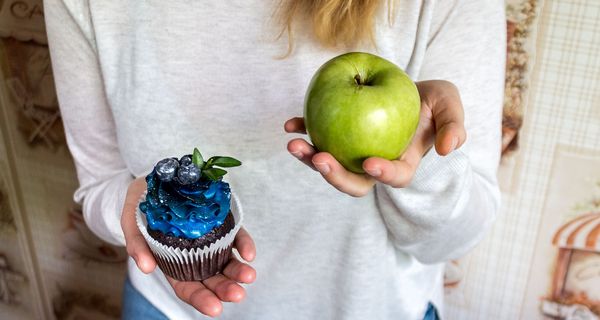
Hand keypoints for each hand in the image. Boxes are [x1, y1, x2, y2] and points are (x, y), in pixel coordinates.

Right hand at [121, 177, 256, 316]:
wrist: (154, 180)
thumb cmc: (141, 207)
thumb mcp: (131, 222)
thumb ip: (136, 245)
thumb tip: (147, 268)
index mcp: (172, 264)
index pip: (188, 288)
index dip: (201, 299)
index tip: (215, 308)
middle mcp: (195, 257)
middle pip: (212, 279)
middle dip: (225, 288)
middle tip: (237, 293)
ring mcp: (211, 240)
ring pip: (227, 261)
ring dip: (239, 271)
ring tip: (249, 275)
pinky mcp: (222, 223)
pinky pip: (236, 237)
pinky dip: (244, 245)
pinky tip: (249, 253)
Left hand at [285, 80, 465, 196]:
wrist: (407, 90)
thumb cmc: (431, 100)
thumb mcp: (449, 104)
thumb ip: (454, 125)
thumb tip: (449, 148)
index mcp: (402, 164)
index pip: (394, 176)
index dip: (383, 174)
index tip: (371, 162)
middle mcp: (374, 164)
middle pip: (354, 181)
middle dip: (334, 176)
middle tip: (319, 159)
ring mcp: (353, 152)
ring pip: (330, 163)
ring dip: (309, 158)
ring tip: (294, 144)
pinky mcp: (337, 135)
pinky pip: (318, 137)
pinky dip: (303, 131)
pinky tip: (290, 124)